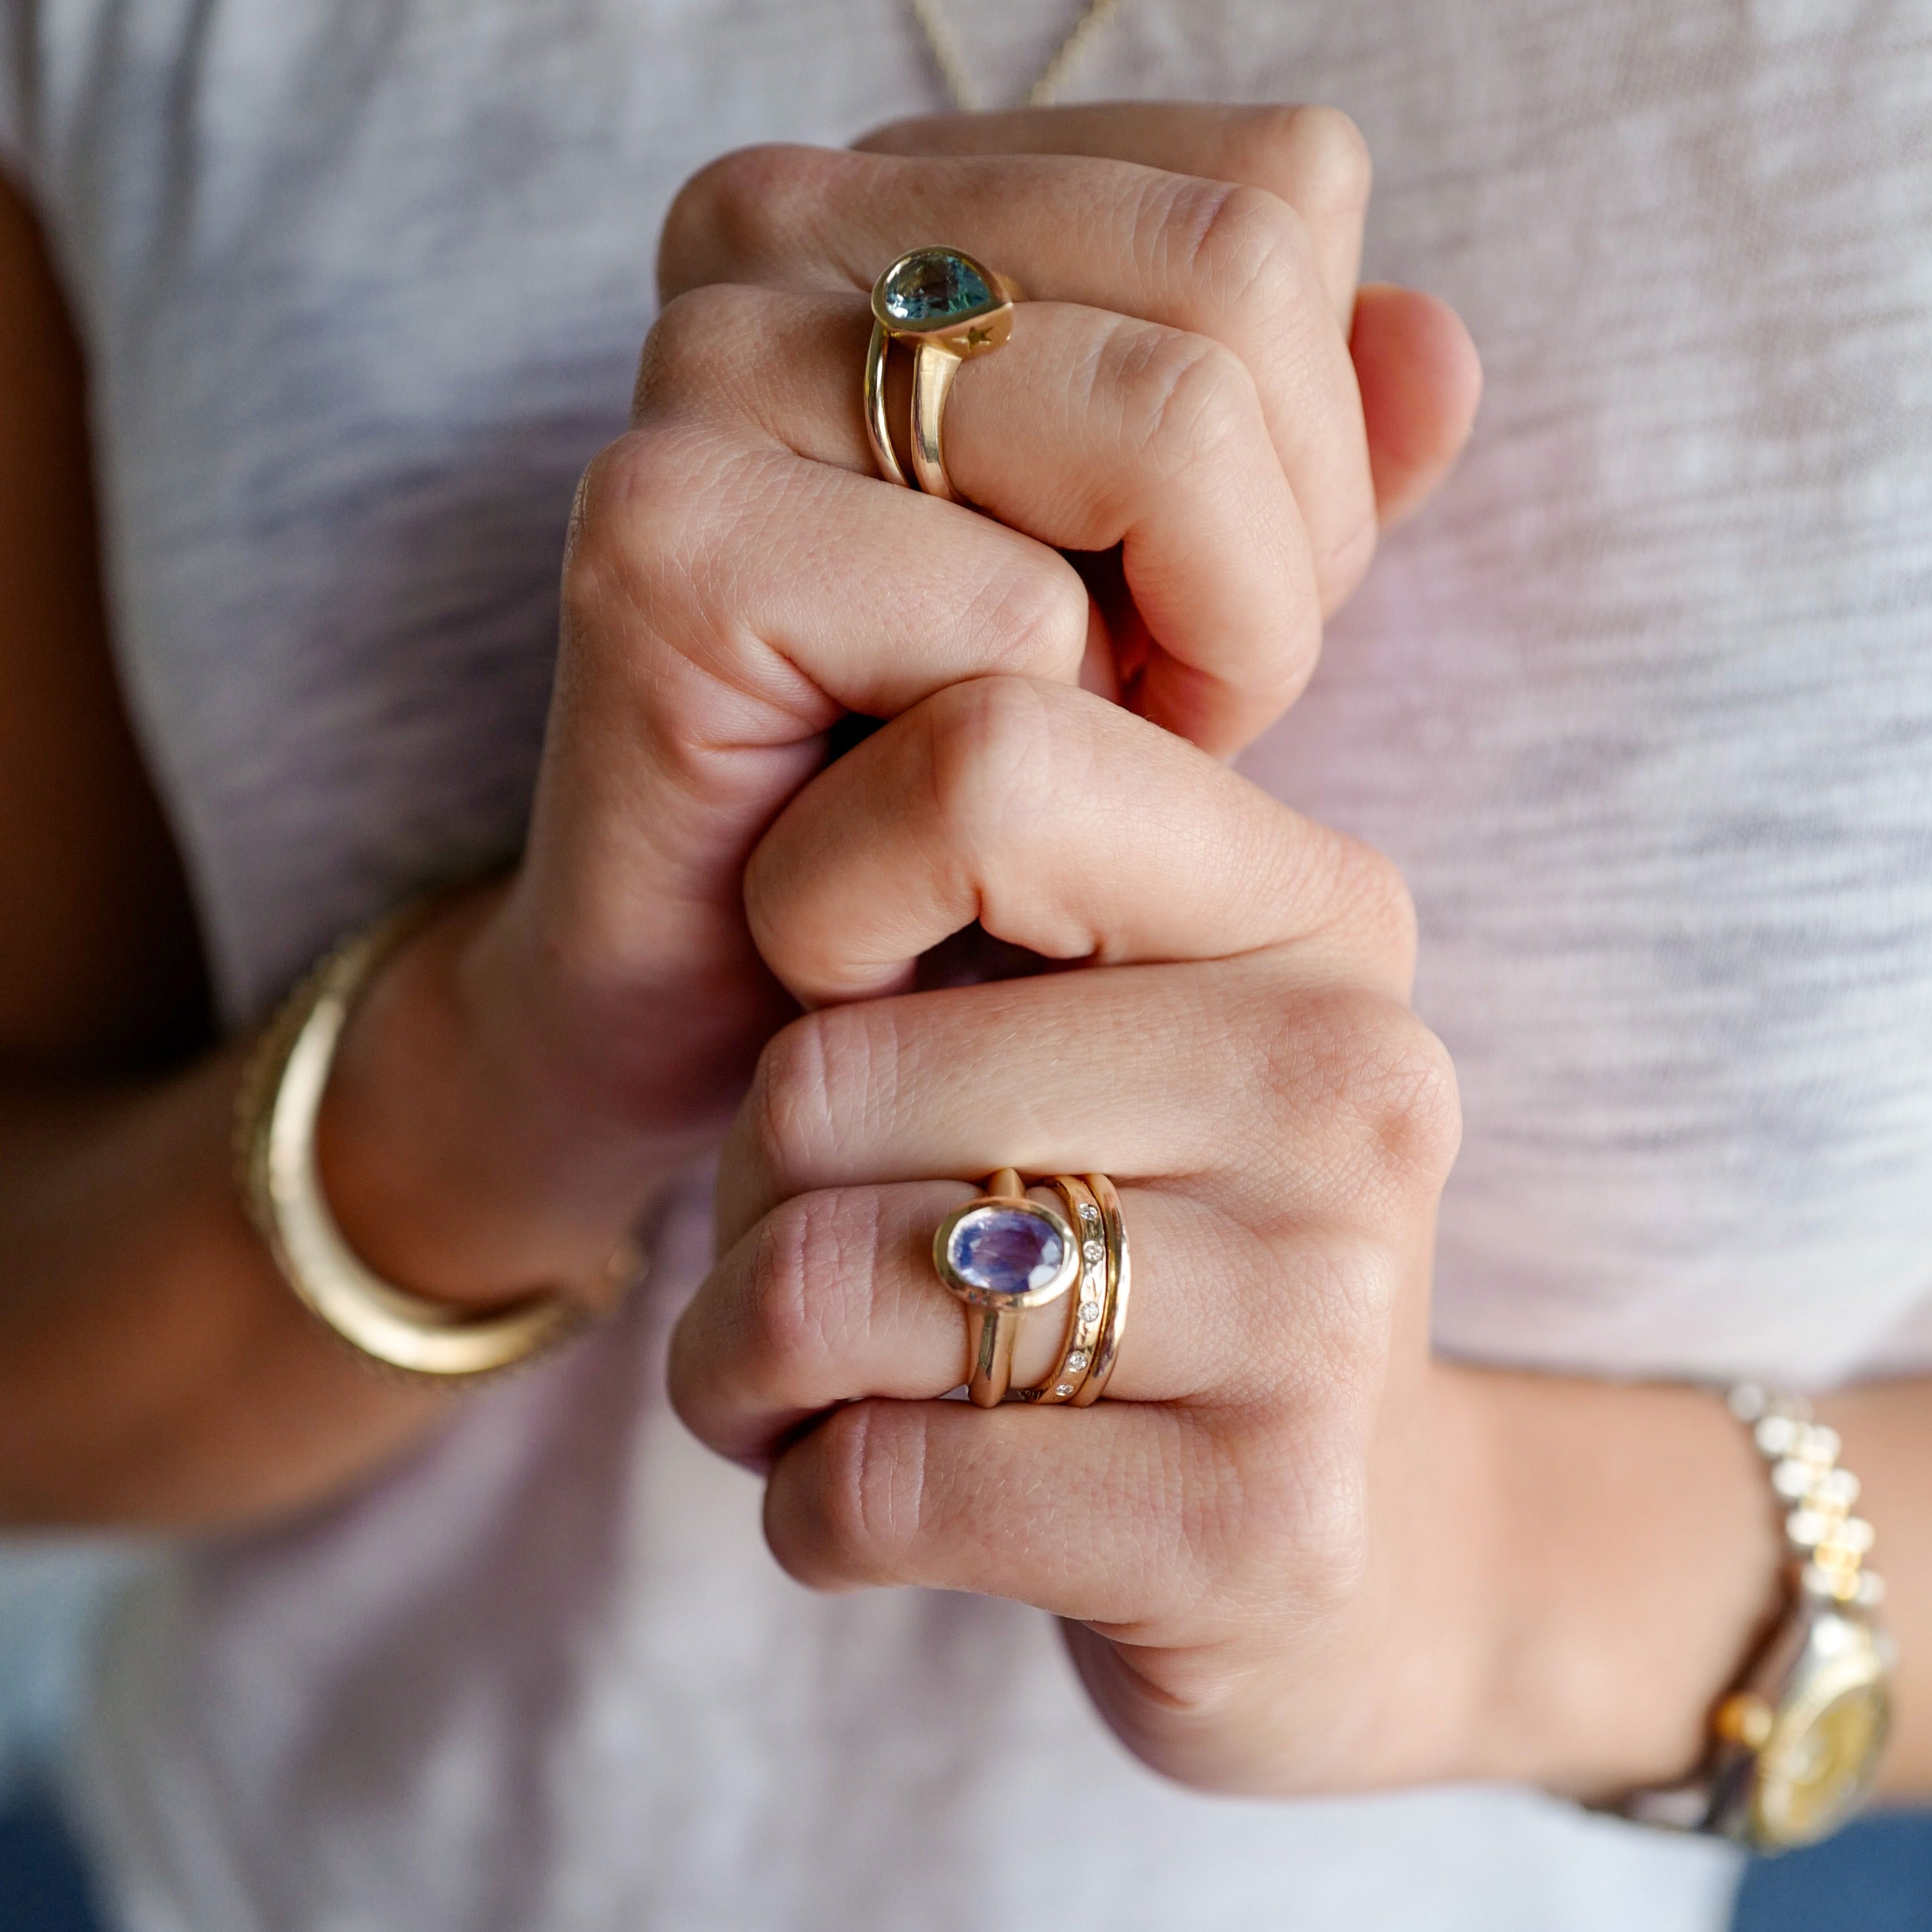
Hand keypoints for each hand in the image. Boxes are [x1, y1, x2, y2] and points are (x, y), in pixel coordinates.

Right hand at [317, 105, 1480, 1304]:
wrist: (717, 998)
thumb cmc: (944, 799)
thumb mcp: (1172, 607)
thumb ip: (1305, 466)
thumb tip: (1441, 345)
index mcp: (909, 194)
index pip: (1279, 188)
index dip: (1317, 443)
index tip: (1204, 612)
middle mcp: (786, 224)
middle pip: (1240, 273)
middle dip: (1277, 557)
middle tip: (1168, 713)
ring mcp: (709, 359)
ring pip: (1166, 422)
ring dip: (1192, 654)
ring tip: (1083, 761)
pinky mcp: (668, 539)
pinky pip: (1017, 620)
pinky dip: (1053, 757)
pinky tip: (958, 832)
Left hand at [668, 678, 1487, 1793]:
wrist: (1348, 1540)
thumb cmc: (1154, 1240)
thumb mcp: (1111, 1029)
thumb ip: (991, 893)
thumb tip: (774, 788)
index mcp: (1319, 913)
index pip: (982, 768)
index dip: (816, 890)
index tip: (835, 993)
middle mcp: (1350, 1085)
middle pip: (830, 1073)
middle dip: (744, 1191)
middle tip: (792, 1247)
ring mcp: (1327, 1313)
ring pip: (819, 1285)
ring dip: (739, 1359)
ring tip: (798, 1379)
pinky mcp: (1263, 1527)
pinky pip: (872, 1486)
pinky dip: (805, 1506)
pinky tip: (868, 1497)